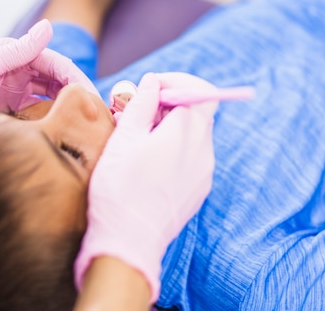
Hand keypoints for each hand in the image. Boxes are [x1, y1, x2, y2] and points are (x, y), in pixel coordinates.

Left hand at [0, 19, 97, 157]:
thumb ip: (18, 49)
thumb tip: (50, 26)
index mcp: (13, 55)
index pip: (55, 64)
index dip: (75, 79)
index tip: (92, 99)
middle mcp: (15, 71)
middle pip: (55, 81)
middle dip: (76, 96)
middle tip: (95, 117)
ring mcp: (10, 91)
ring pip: (47, 98)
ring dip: (65, 109)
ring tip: (83, 127)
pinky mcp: (5, 110)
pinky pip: (34, 113)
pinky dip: (48, 120)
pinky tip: (58, 133)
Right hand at [74, 72, 218, 301]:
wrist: (129, 242)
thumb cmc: (121, 188)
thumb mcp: (124, 138)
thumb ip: (141, 104)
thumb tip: (151, 82)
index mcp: (187, 133)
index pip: (199, 91)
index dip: (175, 83)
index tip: (149, 88)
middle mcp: (204, 150)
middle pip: (197, 112)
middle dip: (169, 103)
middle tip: (137, 110)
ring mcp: (204, 172)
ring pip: (194, 135)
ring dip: (170, 126)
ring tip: (137, 136)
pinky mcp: (198, 189)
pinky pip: (192, 157)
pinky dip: (174, 148)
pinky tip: (147, 160)